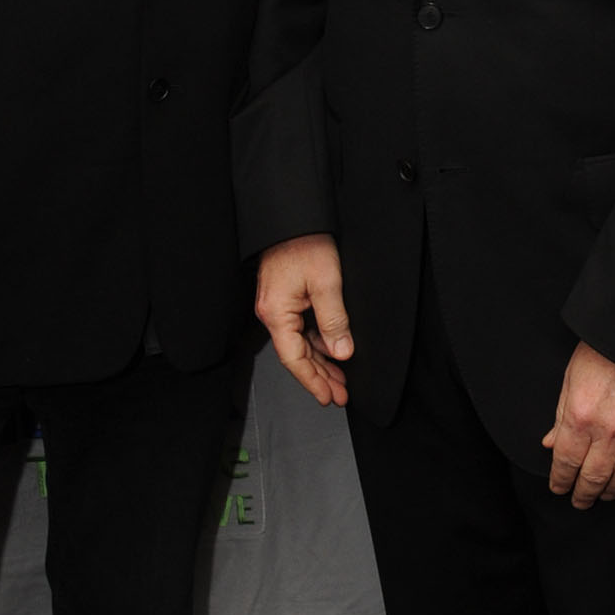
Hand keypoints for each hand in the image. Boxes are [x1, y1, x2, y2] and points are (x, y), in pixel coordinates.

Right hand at [256, 234, 353, 404]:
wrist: (293, 217)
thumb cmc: (304, 243)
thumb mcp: (326, 283)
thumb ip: (334, 321)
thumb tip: (342, 352)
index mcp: (276, 313)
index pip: (294, 359)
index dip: (312, 381)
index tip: (328, 397)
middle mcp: (272, 313)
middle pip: (296, 356)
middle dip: (319, 377)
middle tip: (340, 395)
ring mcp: (278, 306)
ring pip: (300, 344)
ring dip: (320, 362)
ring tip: (340, 379)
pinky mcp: (286, 298)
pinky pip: (301, 329)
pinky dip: (317, 344)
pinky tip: (332, 352)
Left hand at [542, 343, 614, 506]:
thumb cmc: (603, 349)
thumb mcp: (570, 378)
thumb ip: (561, 415)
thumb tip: (552, 443)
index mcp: (579, 418)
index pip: (565, 462)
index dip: (561, 480)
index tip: (559, 488)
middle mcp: (608, 431)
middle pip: (593, 477)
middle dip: (584, 494)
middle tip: (580, 502)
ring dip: (612, 490)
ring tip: (605, 495)